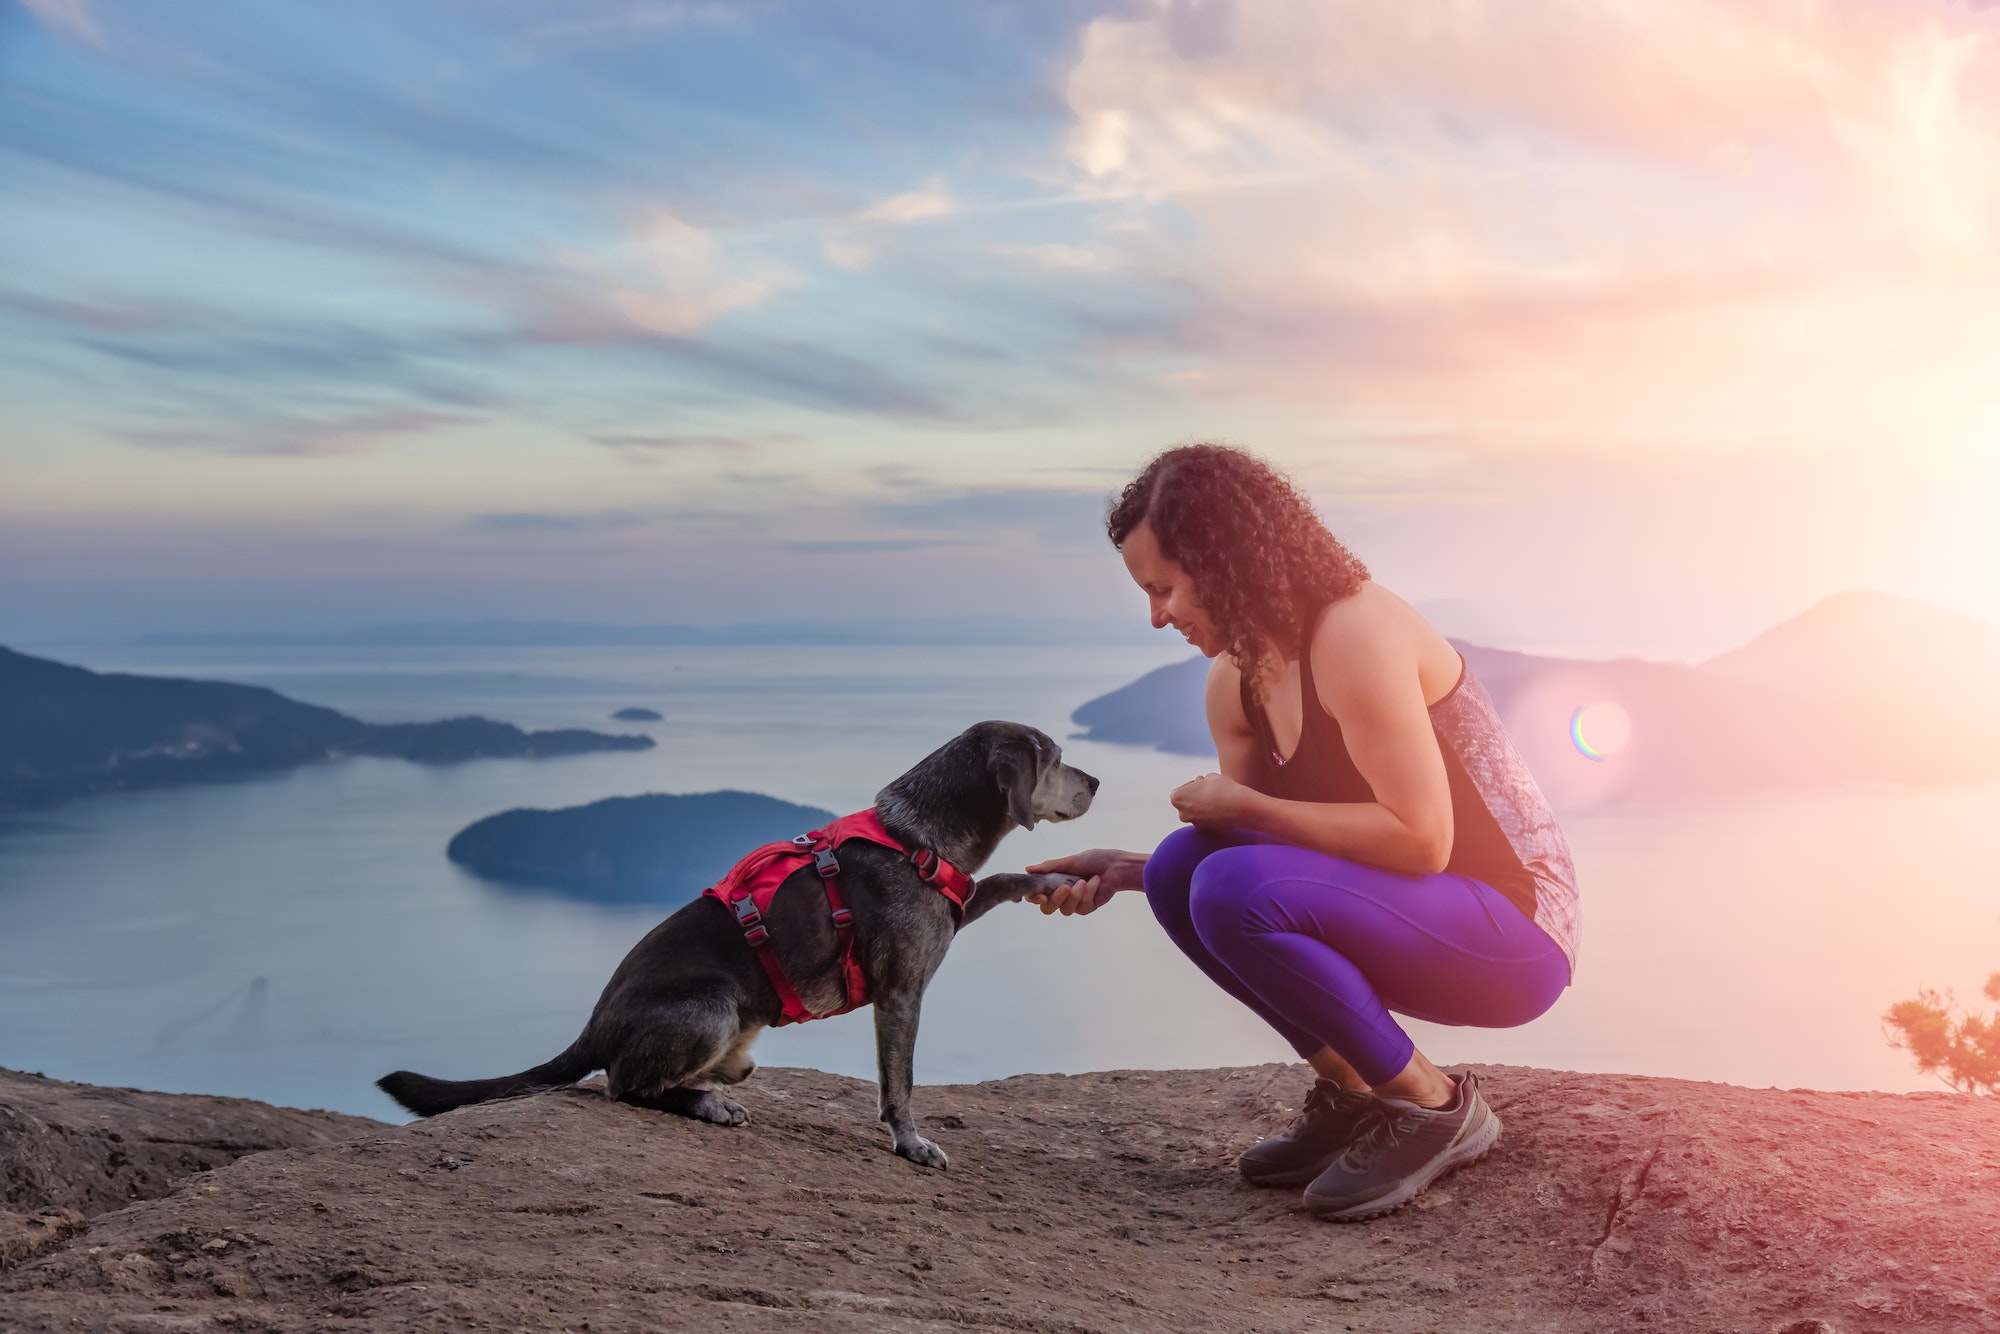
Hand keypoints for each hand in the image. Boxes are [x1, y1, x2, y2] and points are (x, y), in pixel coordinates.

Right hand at [1022, 848, 1145, 915]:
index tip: (1040, 895)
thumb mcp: (1069, 861)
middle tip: (1064, 888)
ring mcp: (1075, 902)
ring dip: (1075, 895)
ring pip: (1065, 910)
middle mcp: (1062, 894)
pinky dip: (1089, 892)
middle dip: (1056, 899)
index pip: (1037, 895)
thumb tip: (1028, 869)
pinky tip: (1095, 882)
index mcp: (1054, 882)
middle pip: (1048, 909)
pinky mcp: (1087, 907)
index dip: (1034, 898)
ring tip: (1083, 881)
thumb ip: (1049, 867)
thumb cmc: (1094, 860)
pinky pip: (1082, 907)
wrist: (1116, 865)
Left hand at [1169, 772, 1248, 827]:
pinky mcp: (1206, 832)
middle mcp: (1183, 814)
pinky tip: (1223, 809)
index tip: (1202, 783)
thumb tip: (1203, 785)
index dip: (1192, 785)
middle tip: (1211, 792)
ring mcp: (1194, 824)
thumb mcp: (1210, 777)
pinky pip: (1207, 821)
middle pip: (1187, 803)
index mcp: (1177, 798)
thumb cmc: (1223, 789)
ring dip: (1204, 807)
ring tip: (1219, 800)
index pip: (1180, 790)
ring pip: (1197, 813)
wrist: (1240, 807)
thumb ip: (1201, 782)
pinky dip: (1212, 816)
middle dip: (1196, 797)